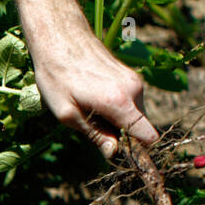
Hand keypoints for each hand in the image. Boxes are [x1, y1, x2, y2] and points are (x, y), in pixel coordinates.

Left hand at [33, 35, 158, 156]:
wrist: (60, 39)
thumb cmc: (57, 77)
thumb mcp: (67, 114)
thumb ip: (94, 135)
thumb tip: (114, 153)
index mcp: (120, 102)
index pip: (147, 136)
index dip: (140, 154)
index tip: (130, 165)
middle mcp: (134, 90)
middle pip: (140, 128)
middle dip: (122, 137)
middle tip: (92, 131)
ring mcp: (135, 81)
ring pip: (134, 115)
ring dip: (116, 122)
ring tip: (88, 110)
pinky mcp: (131, 76)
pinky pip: (130, 103)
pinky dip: (116, 109)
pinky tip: (93, 100)